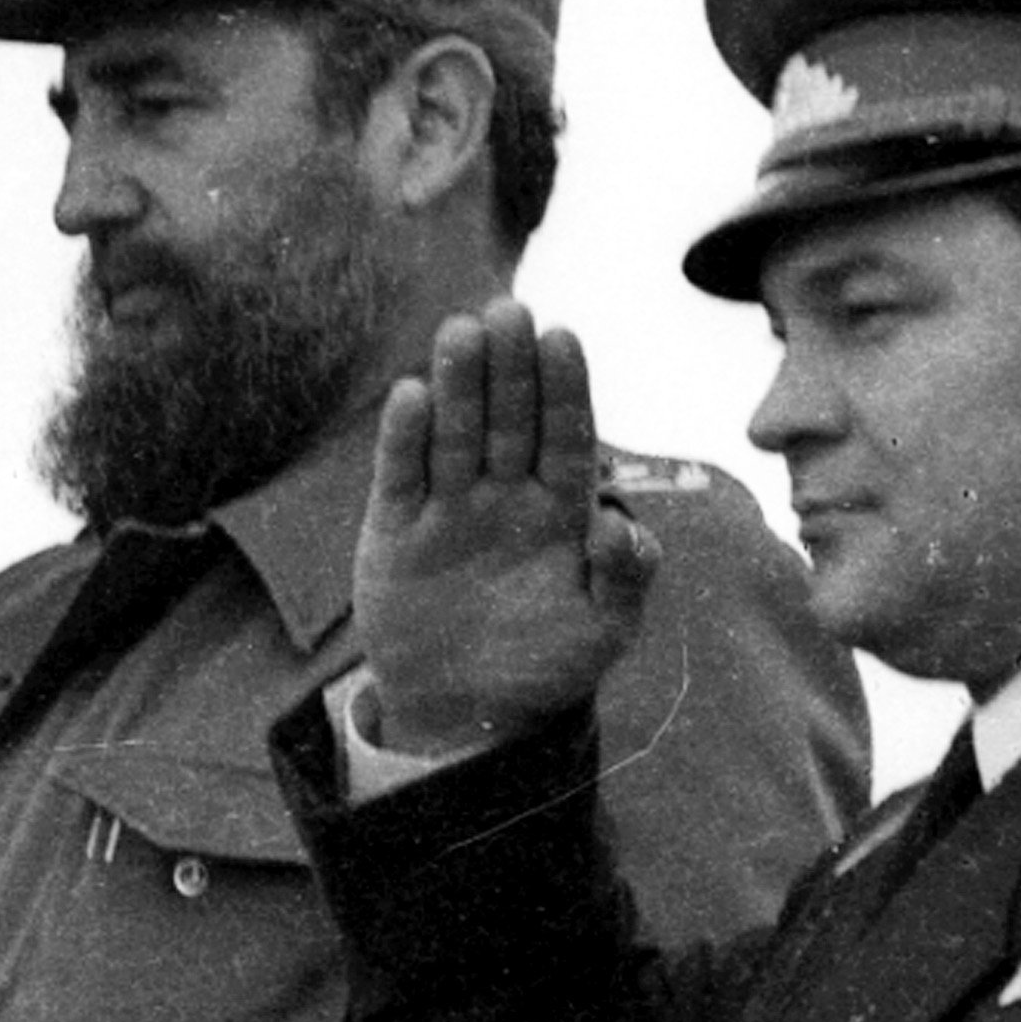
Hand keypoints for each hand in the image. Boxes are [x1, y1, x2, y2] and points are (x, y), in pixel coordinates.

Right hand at [356, 303, 656, 753]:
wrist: (465, 713)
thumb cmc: (547, 665)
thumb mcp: (603, 630)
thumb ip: (625, 578)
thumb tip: (622, 528)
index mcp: (560, 509)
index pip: (565, 436)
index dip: (564, 388)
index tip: (563, 337)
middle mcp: (504, 495)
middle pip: (508, 420)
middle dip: (510, 367)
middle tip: (510, 309)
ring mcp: (449, 509)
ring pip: (454, 435)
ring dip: (458, 385)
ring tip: (462, 331)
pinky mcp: (395, 530)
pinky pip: (400, 477)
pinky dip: (403, 439)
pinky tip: (410, 395)